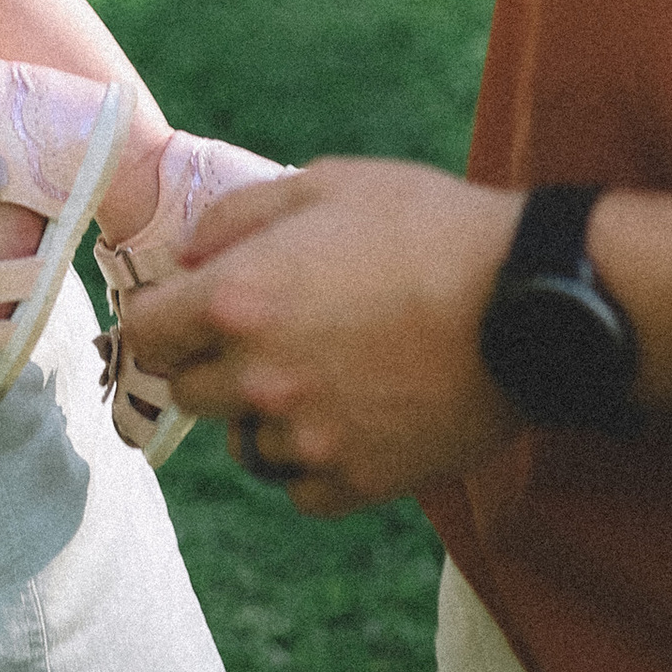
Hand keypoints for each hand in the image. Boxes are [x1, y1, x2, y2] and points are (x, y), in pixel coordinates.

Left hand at [120, 158, 523, 514]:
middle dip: (210, 362)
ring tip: (320, 372)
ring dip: (263, 415)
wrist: (527, 301)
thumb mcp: (326, 184)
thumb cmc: (427, 227)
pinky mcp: (359, 482)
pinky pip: (302, 487)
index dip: (159, 315)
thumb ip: (238, 216)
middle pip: (187, 392)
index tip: (185, 307)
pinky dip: (313, 460)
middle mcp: (260, 378)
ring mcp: (310, 438)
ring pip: (246, 445)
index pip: (143, 333)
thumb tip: (190, 256)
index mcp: (240, 300)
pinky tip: (351, 415)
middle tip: (266, 331)